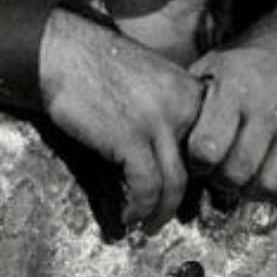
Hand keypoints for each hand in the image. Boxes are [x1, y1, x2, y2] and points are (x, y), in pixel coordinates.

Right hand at [39, 8, 202, 230]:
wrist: (64, 51)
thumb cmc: (102, 67)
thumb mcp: (153, 81)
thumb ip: (173, 110)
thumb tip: (179, 158)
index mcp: (191, 91)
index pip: (213, 144)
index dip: (201, 177)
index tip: (186, 195)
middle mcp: (183, 105)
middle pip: (198, 168)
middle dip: (184, 200)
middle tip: (167, 216)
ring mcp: (158, 121)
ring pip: (175, 184)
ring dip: (161, 213)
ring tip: (147, 226)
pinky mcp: (130, 137)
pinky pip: (146, 186)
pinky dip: (140, 208)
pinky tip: (129, 215)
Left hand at [186, 0, 276, 209]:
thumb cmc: (252, 58)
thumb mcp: (214, 65)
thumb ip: (193, 101)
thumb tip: (169, 140)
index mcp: (234, 89)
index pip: (206, 148)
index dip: (197, 164)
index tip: (199, 159)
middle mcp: (267, 109)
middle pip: (237, 173)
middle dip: (222, 181)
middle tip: (222, 172)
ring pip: (269, 184)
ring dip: (252, 191)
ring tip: (247, 178)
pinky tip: (274, 182)